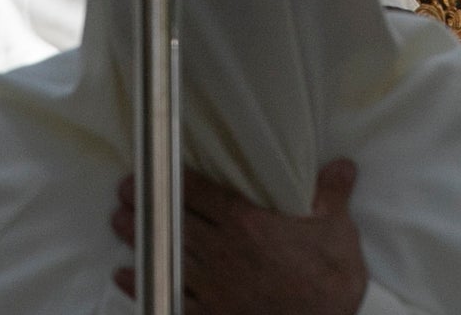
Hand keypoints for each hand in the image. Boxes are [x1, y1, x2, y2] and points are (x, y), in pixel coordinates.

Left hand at [112, 161, 367, 314]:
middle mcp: (223, 250)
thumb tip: (343, 164)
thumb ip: (331, 193)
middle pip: (174, 221)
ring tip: (118, 224)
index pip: (198, 192)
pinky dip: (142, 285)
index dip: (169, 180)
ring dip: (138, 238)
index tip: (148, 169)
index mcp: (247, 221)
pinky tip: (125, 275)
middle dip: (146, 205)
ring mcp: (214, 286)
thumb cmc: (332, 279)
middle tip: (123, 194)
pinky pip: (170, 296)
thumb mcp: (337, 230)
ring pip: (166, 253)